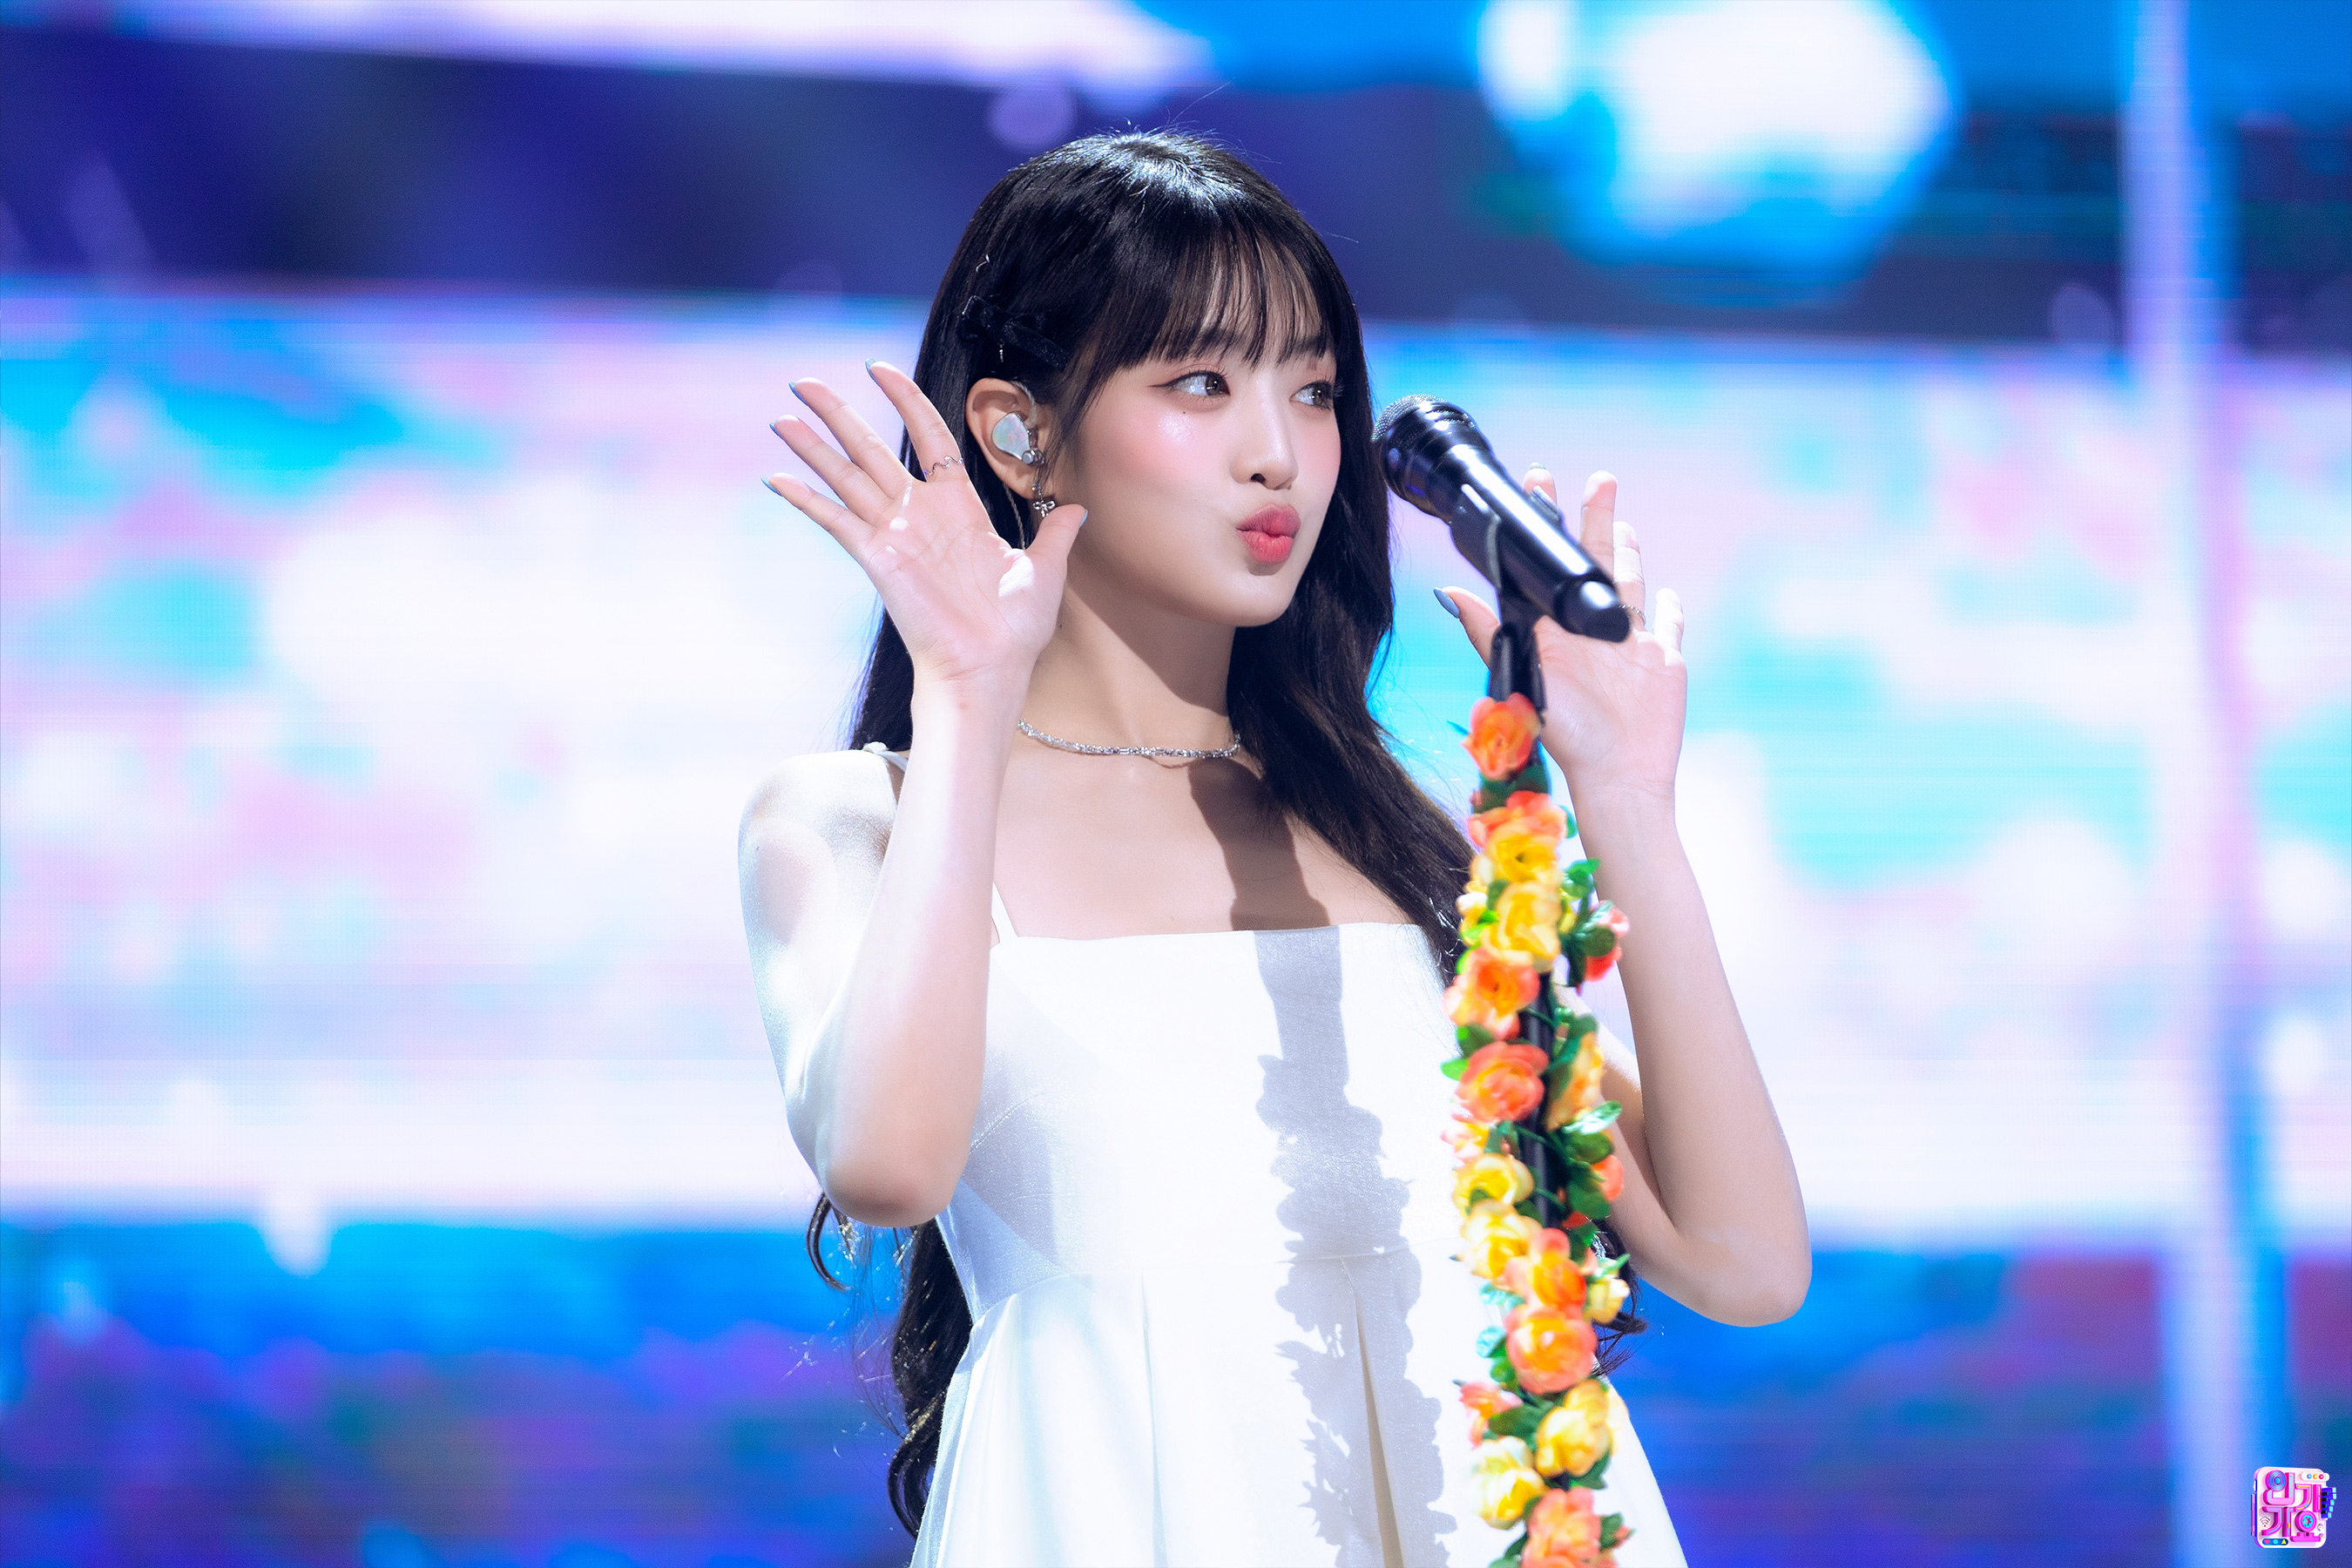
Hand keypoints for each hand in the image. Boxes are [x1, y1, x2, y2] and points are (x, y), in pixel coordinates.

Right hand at [765, 362, 1085, 699]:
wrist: (991, 669)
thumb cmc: (1015, 629)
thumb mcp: (1044, 569)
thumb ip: (1055, 533)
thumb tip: (1079, 508)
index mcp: (958, 507)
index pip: (927, 436)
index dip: (905, 400)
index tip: (880, 369)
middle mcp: (920, 514)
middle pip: (872, 448)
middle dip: (838, 413)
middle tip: (804, 383)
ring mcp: (894, 534)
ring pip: (846, 477)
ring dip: (813, 446)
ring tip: (782, 416)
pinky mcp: (877, 558)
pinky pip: (836, 521)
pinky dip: (807, 500)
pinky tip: (778, 477)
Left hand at [1436, 469, 1686, 803]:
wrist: (1619, 775)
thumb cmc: (1565, 734)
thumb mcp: (1520, 676)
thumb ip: (1489, 631)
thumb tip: (1448, 591)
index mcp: (1554, 628)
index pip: (1546, 564)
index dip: (1545, 523)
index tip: (1538, 481)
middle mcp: (1588, 630)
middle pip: (1593, 561)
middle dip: (1593, 518)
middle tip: (1597, 477)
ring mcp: (1628, 644)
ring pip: (1628, 584)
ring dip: (1626, 551)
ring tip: (1618, 519)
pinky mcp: (1663, 659)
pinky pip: (1668, 625)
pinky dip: (1668, 608)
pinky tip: (1666, 592)